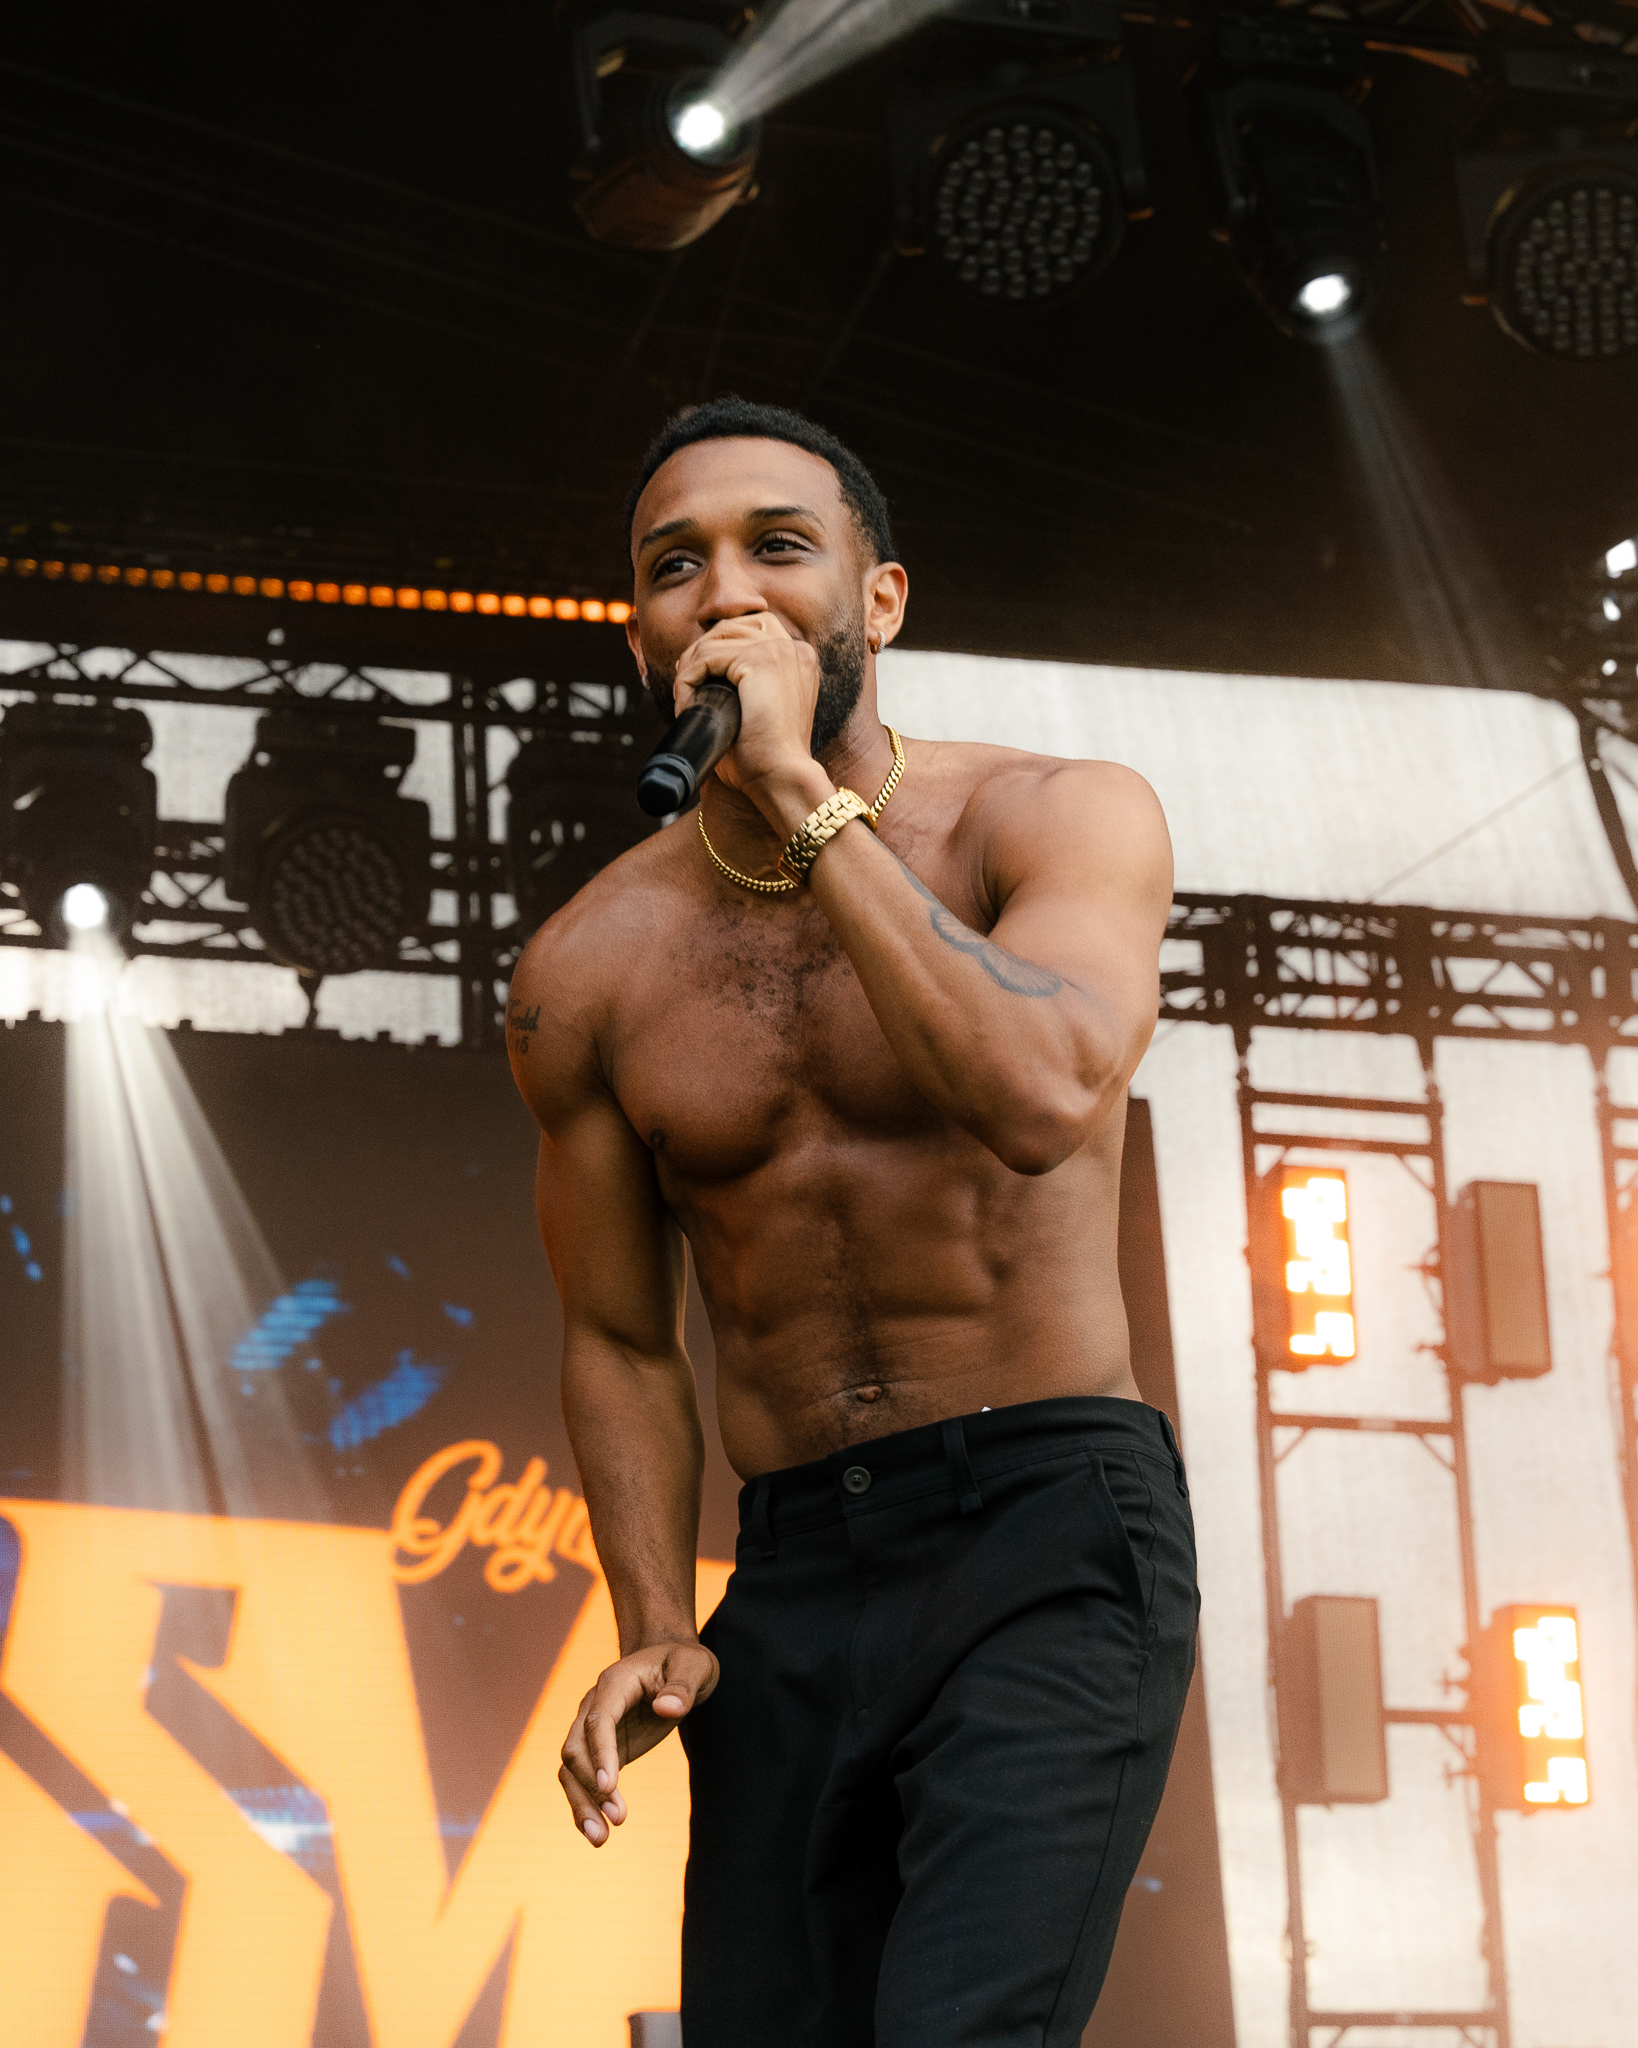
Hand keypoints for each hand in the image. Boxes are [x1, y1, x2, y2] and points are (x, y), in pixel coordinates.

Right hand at [558, 1638, 718, 1845]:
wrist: (672, 1663)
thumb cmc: (684, 1662)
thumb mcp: (694, 1665)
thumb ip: (682, 1686)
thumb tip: (666, 1709)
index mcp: (614, 1683)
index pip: (598, 1720)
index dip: (600, 1753)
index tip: (610, 1787)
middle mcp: (594, 1706)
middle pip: (575, 1749)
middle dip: (589, 1787)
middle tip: (616, 1820)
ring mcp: (594, 1729)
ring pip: (572, 1769)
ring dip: (581, 1804)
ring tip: (601, 1839)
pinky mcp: (602, 1750)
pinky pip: (584, 1779)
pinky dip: (586, 1805)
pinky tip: (597, 1833)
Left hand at [671, 614, 829, 820]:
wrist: (782, 778)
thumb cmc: (767, 758)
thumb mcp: (761, 710)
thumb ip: (744, 685)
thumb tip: (703, 671)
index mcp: (798, 658)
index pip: (749, 630)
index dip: (716, 649)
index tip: (698, 679)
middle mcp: (793, 648)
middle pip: (730, 626)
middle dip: (700, 652)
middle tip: (685, 687)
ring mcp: (778, 650)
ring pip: (714, 640)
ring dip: (690, 668)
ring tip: (684, 701)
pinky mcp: (759, 660)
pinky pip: (706, 656)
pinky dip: (687, 679)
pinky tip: (685, 704)